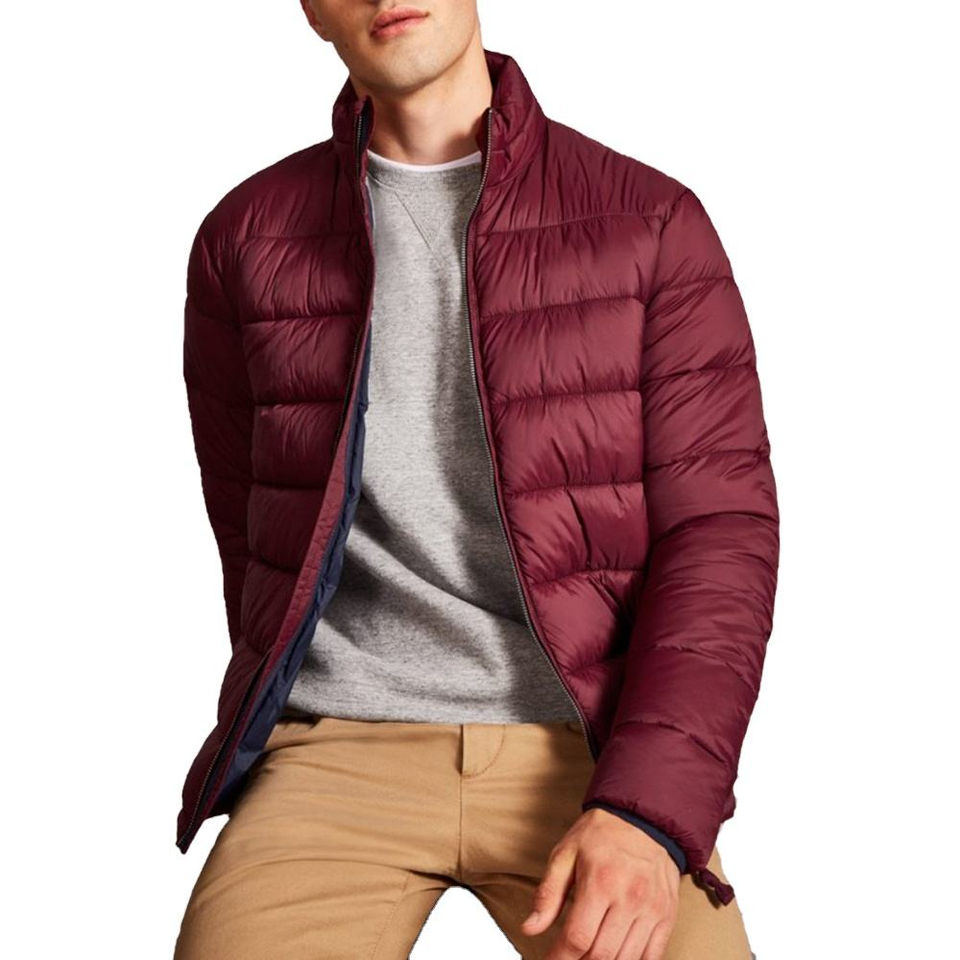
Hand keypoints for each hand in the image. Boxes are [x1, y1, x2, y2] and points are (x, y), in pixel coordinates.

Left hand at [521, 807, 680, 959]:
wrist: (643, 818)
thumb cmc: (601, 835)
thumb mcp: (566, 854)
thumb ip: (548, 893)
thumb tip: (531, 927)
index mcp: (600, 882)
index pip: (577, 939)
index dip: (560, 958)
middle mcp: (629, 898)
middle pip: (601, 955)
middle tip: (570, 957)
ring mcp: (651, 909)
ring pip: (626, 959)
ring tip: (590, 955)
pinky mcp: (667, 915)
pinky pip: (652, 955)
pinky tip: (617, 955)